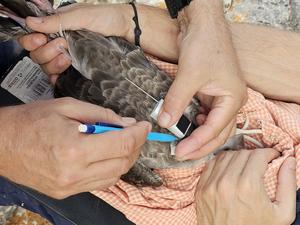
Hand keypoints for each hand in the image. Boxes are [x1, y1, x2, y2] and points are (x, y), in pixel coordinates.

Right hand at [0, 98, 150, 198]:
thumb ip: (101, 115)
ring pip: (115, 176)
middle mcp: (74, 173)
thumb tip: (126, 122)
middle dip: (136, 145)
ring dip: (126, 158)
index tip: (144, 125)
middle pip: (122, 162)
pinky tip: (110, 156)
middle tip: (136, 132)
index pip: (122, 144)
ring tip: (124, 142)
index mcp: (74, 149)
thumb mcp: (67, 107)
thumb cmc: (30, 122)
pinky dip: (112, 169)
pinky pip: (101, 184)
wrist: (1, 145)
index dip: (139, 133)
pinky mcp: (67, 192)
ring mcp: (70, 187)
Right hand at [18, 3, 131, 81]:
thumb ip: (56, 21)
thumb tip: (31, 22)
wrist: (127, 32)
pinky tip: (66, 70)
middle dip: (46, 52)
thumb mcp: (80, 16)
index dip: (32, 40)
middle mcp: (60, 43)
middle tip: (62, 45)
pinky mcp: (78, 69)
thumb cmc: (107, 19)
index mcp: (57, 28)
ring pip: (47, 67)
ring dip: (54, 63)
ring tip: (67, 57)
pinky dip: (58, 76)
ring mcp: (69, 57)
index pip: (34, 36)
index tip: (40, 39)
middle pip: (37, 54)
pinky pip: (60, 77)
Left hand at [157, 0, 246, 159]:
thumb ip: (176, 101)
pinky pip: (203, 113)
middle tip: (181, 154)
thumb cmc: (205, 45)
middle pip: (218, 132)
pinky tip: (185, 124)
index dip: (197, 143)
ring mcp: (220, 97)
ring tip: (182, 143)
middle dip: (200, 145)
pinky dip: (194, 122)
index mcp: (233, 99)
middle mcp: (229, 101)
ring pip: (211, 125)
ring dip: (197, 135)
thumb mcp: (189, 76)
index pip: (215, 130)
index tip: (179, 152)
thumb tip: (164, 122)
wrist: (202, 23)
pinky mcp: (209, 92)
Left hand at [196, 149, 295, 224]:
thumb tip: (289, 161)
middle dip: (254, 155)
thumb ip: (287, 184)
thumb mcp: (282, 213)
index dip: (268, 153)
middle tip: (260, 164)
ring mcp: (211, 184)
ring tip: (245, 167)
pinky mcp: (201, 187)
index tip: (272, 158)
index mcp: (248, 186)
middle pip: (242, 153)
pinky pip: (211, 164)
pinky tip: (229, 170)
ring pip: (226, 156)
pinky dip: (222, 163)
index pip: (258, 154)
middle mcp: (227, 182)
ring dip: (238, 157)